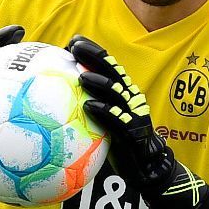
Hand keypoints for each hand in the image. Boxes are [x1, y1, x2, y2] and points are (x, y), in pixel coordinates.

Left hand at [68, 34, 207, 208]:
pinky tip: (89, 106)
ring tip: (81, 76)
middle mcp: (131, 98)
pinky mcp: (134, 133)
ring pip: (116, 92)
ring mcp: (134, 114)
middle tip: (75, 45)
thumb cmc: (123, 142)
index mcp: (124, 92)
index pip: (109, 65)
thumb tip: (61, 97)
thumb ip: (92, 105)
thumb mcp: (107, 120)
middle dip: (94, 55)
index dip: (93, 50)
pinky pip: (118, 120)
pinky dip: (103, 111)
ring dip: (99, 82)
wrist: (147, 167)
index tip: (74, 41)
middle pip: (113, 71)